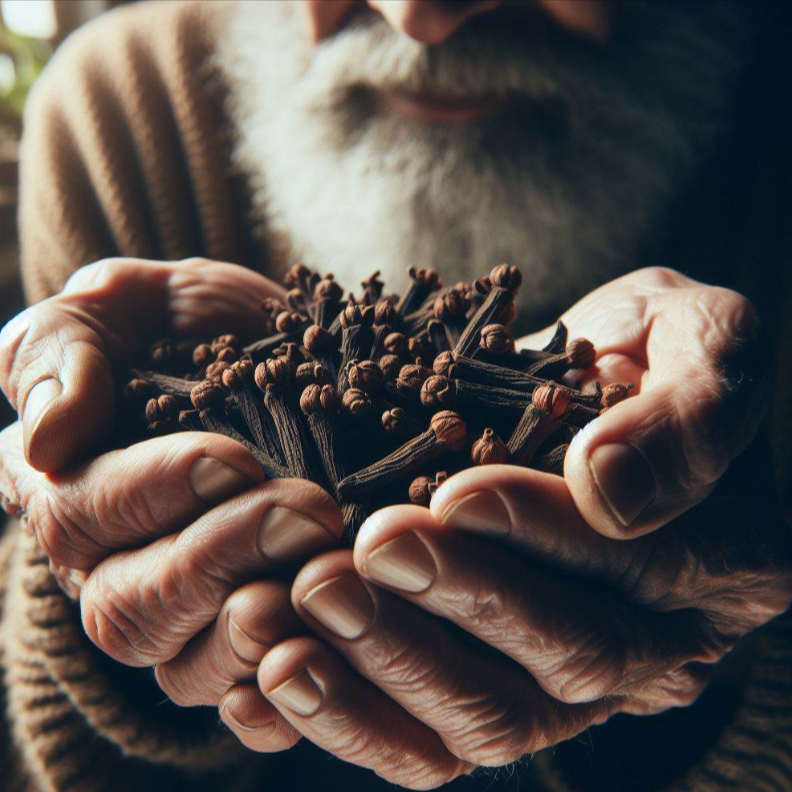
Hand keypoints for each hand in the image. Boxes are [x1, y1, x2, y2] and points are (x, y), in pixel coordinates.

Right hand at [0, 257, 342, 748]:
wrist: (287, 352)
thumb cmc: (197, 323)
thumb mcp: (127, 302)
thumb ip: (63, 350)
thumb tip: (44, 439)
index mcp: (68, 484)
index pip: (78, 513)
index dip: (151, 493)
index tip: (233, 459)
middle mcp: (112, 562)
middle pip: (130, 606)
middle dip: (220, 558)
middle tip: (308, 510)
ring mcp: (180, 609)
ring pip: (184, 664)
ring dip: (255, 631)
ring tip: (326, 575)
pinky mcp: (240, 633)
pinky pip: (243, 696)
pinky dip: (278, 690)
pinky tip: (321, 657)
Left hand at [217, 268, 790, 788]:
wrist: (600, 379)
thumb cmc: (655, 348)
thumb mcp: (699, 338)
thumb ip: (687, 411)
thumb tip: (611, 488)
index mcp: (725, 564)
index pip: (638, 569)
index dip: (543, 536)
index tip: (454, 494)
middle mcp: (656, 644)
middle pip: (565, 661)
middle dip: (458, 604)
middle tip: (366, 549)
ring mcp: (572, 681)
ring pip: (492, 718)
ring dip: (392, 666)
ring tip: (307, 604)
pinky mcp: (499, 687)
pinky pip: (430, 738)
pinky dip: (353, 716)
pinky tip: (278, 674)